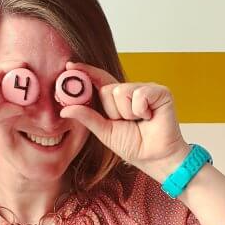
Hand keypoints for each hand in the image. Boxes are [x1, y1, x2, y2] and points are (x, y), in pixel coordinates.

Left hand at [58, 61, 190, 179]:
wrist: (155, 158)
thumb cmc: (134, 145)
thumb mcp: (104, 131)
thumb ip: (87, 118)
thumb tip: (64, 110)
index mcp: (116, 99)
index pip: (98, 80)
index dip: (85, 72)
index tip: (69, 66)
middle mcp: (130, 91)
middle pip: (107, 89)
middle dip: (113, 111)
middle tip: (127, 123)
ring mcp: (145, 89)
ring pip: (121, 91)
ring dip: (127, 113)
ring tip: (140, 121)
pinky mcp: (160, 92)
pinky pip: (139, 94)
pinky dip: (141, 110)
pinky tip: (150, 117)